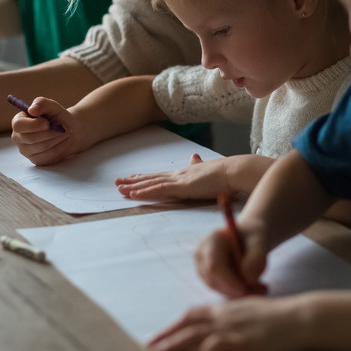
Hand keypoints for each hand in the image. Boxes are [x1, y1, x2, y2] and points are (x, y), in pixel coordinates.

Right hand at [11, 97, 90, 164]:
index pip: (19, 125)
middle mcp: (18, 137)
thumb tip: (32, 109)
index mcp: (18, 122)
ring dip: (56, 139)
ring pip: (41, 147)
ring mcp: (26, 150)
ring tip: (63, 133)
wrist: (70, 131)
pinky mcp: (36, 160)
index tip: (48, 123)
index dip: (34, 125)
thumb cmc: (58, 117)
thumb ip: (42, 103)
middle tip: (62, 128)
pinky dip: (59, 148)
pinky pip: (47, 156)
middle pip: (31, 138)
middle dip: (50, 133)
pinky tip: (63, 142)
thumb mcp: (52, 106)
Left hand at [115, 153, 232, 200]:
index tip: (133, 177)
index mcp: (184, 174)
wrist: (233, 171)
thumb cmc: (224, 173)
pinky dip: (145, 192)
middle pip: (151, 179)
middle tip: (117, 183)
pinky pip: (160, 190)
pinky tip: (134, 194)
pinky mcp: (183, 187)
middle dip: (133, 181)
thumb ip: (198, 164)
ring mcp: (179, 180)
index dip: (145, 177)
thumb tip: (194, 156)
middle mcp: (178, 175)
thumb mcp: (207, 169)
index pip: (160, 176)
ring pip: (152, 184)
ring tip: (120, 189)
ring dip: (135, 187)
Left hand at [147, 296, 312, 350]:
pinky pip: (224, 343)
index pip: (193, 315)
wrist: (301, 316)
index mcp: (226, 308)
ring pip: (199, 334)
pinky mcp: (247, 341)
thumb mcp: (249, 314)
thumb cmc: (278, 318)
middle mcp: (226, 316)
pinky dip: (211, 347)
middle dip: (168, 336)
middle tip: (150, 349)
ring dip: (178, 344)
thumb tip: (215, 334)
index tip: (159, 337)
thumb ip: (230, 321)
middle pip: (190, 324)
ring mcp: (235, 328)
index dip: (174, 326)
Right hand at [193, 222, 267, 298]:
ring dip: (239, 293)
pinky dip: (237, 293)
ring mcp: (202, 267)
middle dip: (236, 290)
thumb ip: (256, 257)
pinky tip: (254, 287)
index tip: (247, 289)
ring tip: (261, 287)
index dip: (229, 282)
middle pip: (213, 280)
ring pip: (217, 288)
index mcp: (212, 240)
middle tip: (262, 290)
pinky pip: (221, 290)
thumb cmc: (254, 236)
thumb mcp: (260, 241)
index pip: (214, 267)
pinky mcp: (208, 278)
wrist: (250, 237)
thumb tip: (248, 278)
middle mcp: (202, 254)